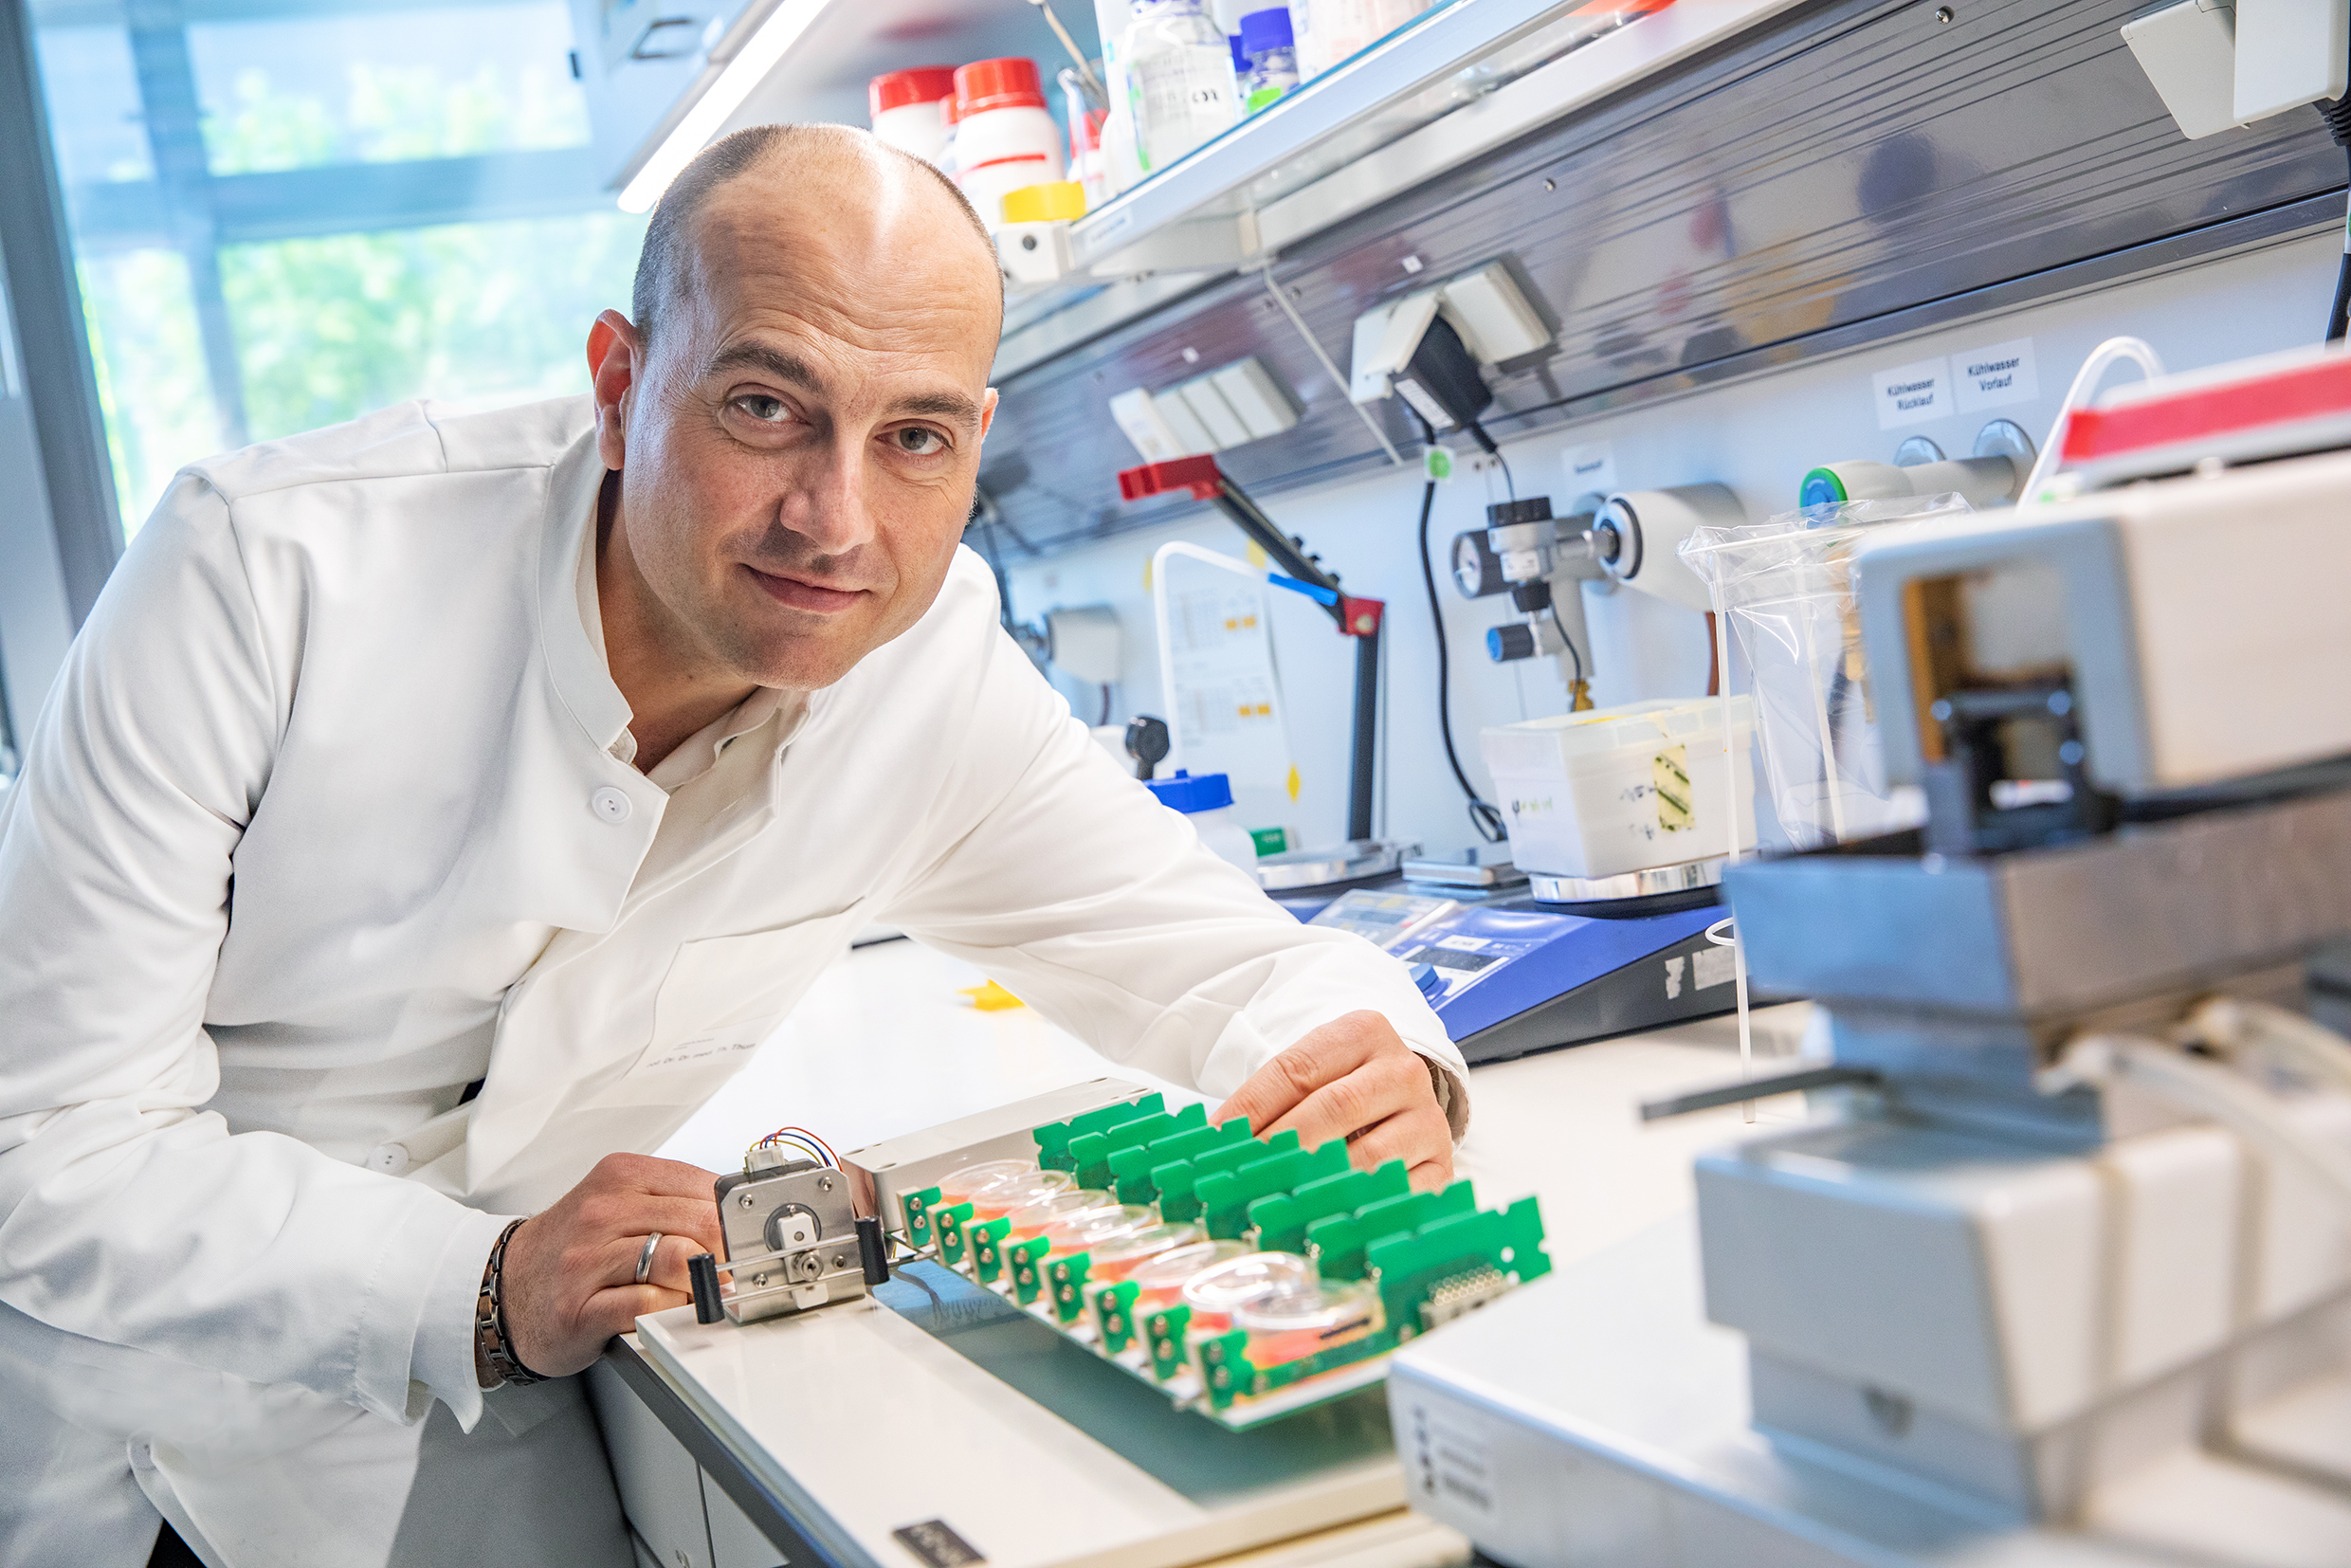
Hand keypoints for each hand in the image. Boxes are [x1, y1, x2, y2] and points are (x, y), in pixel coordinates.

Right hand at [494, 1153, 724, 1377]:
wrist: (505, 1287)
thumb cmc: (572, 1248)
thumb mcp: (619, 1204)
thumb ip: (673, 1203)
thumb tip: (737, 1216)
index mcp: (620, 1177)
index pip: (704, 1186)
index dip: (736, 1217)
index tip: (750, 1236)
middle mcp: (602, 1212)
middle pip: (700, 1222)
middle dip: (728, 1252)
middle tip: (734, 1270)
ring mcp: (588, 1260)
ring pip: (680, 1260)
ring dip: (702, 1282)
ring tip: (699, 1291)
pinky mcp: (580, 1308)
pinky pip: (649, 1304)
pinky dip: (670, 1310)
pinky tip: (665, 1310)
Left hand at [1213, 1011, 1454, 1189]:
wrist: (1401, 1102)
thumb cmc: (1342, 1087)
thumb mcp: (1310, 1075)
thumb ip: (1271, 1098)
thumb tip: (1212, 1140)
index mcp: (1364, 1032)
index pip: (1297, 1068)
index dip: (1252, 1105)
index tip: (1215, 1138)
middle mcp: (1403, 1070)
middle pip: (1334, 1107)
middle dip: (1281, 1145)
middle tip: (1242, 1176)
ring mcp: (1428, 1119)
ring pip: (1367, 1156)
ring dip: (1318, 1183)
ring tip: (1277, 1203)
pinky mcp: (1442, 1165)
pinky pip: (1399, 1194)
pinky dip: (1360, 1210)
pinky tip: (1327, 1222)